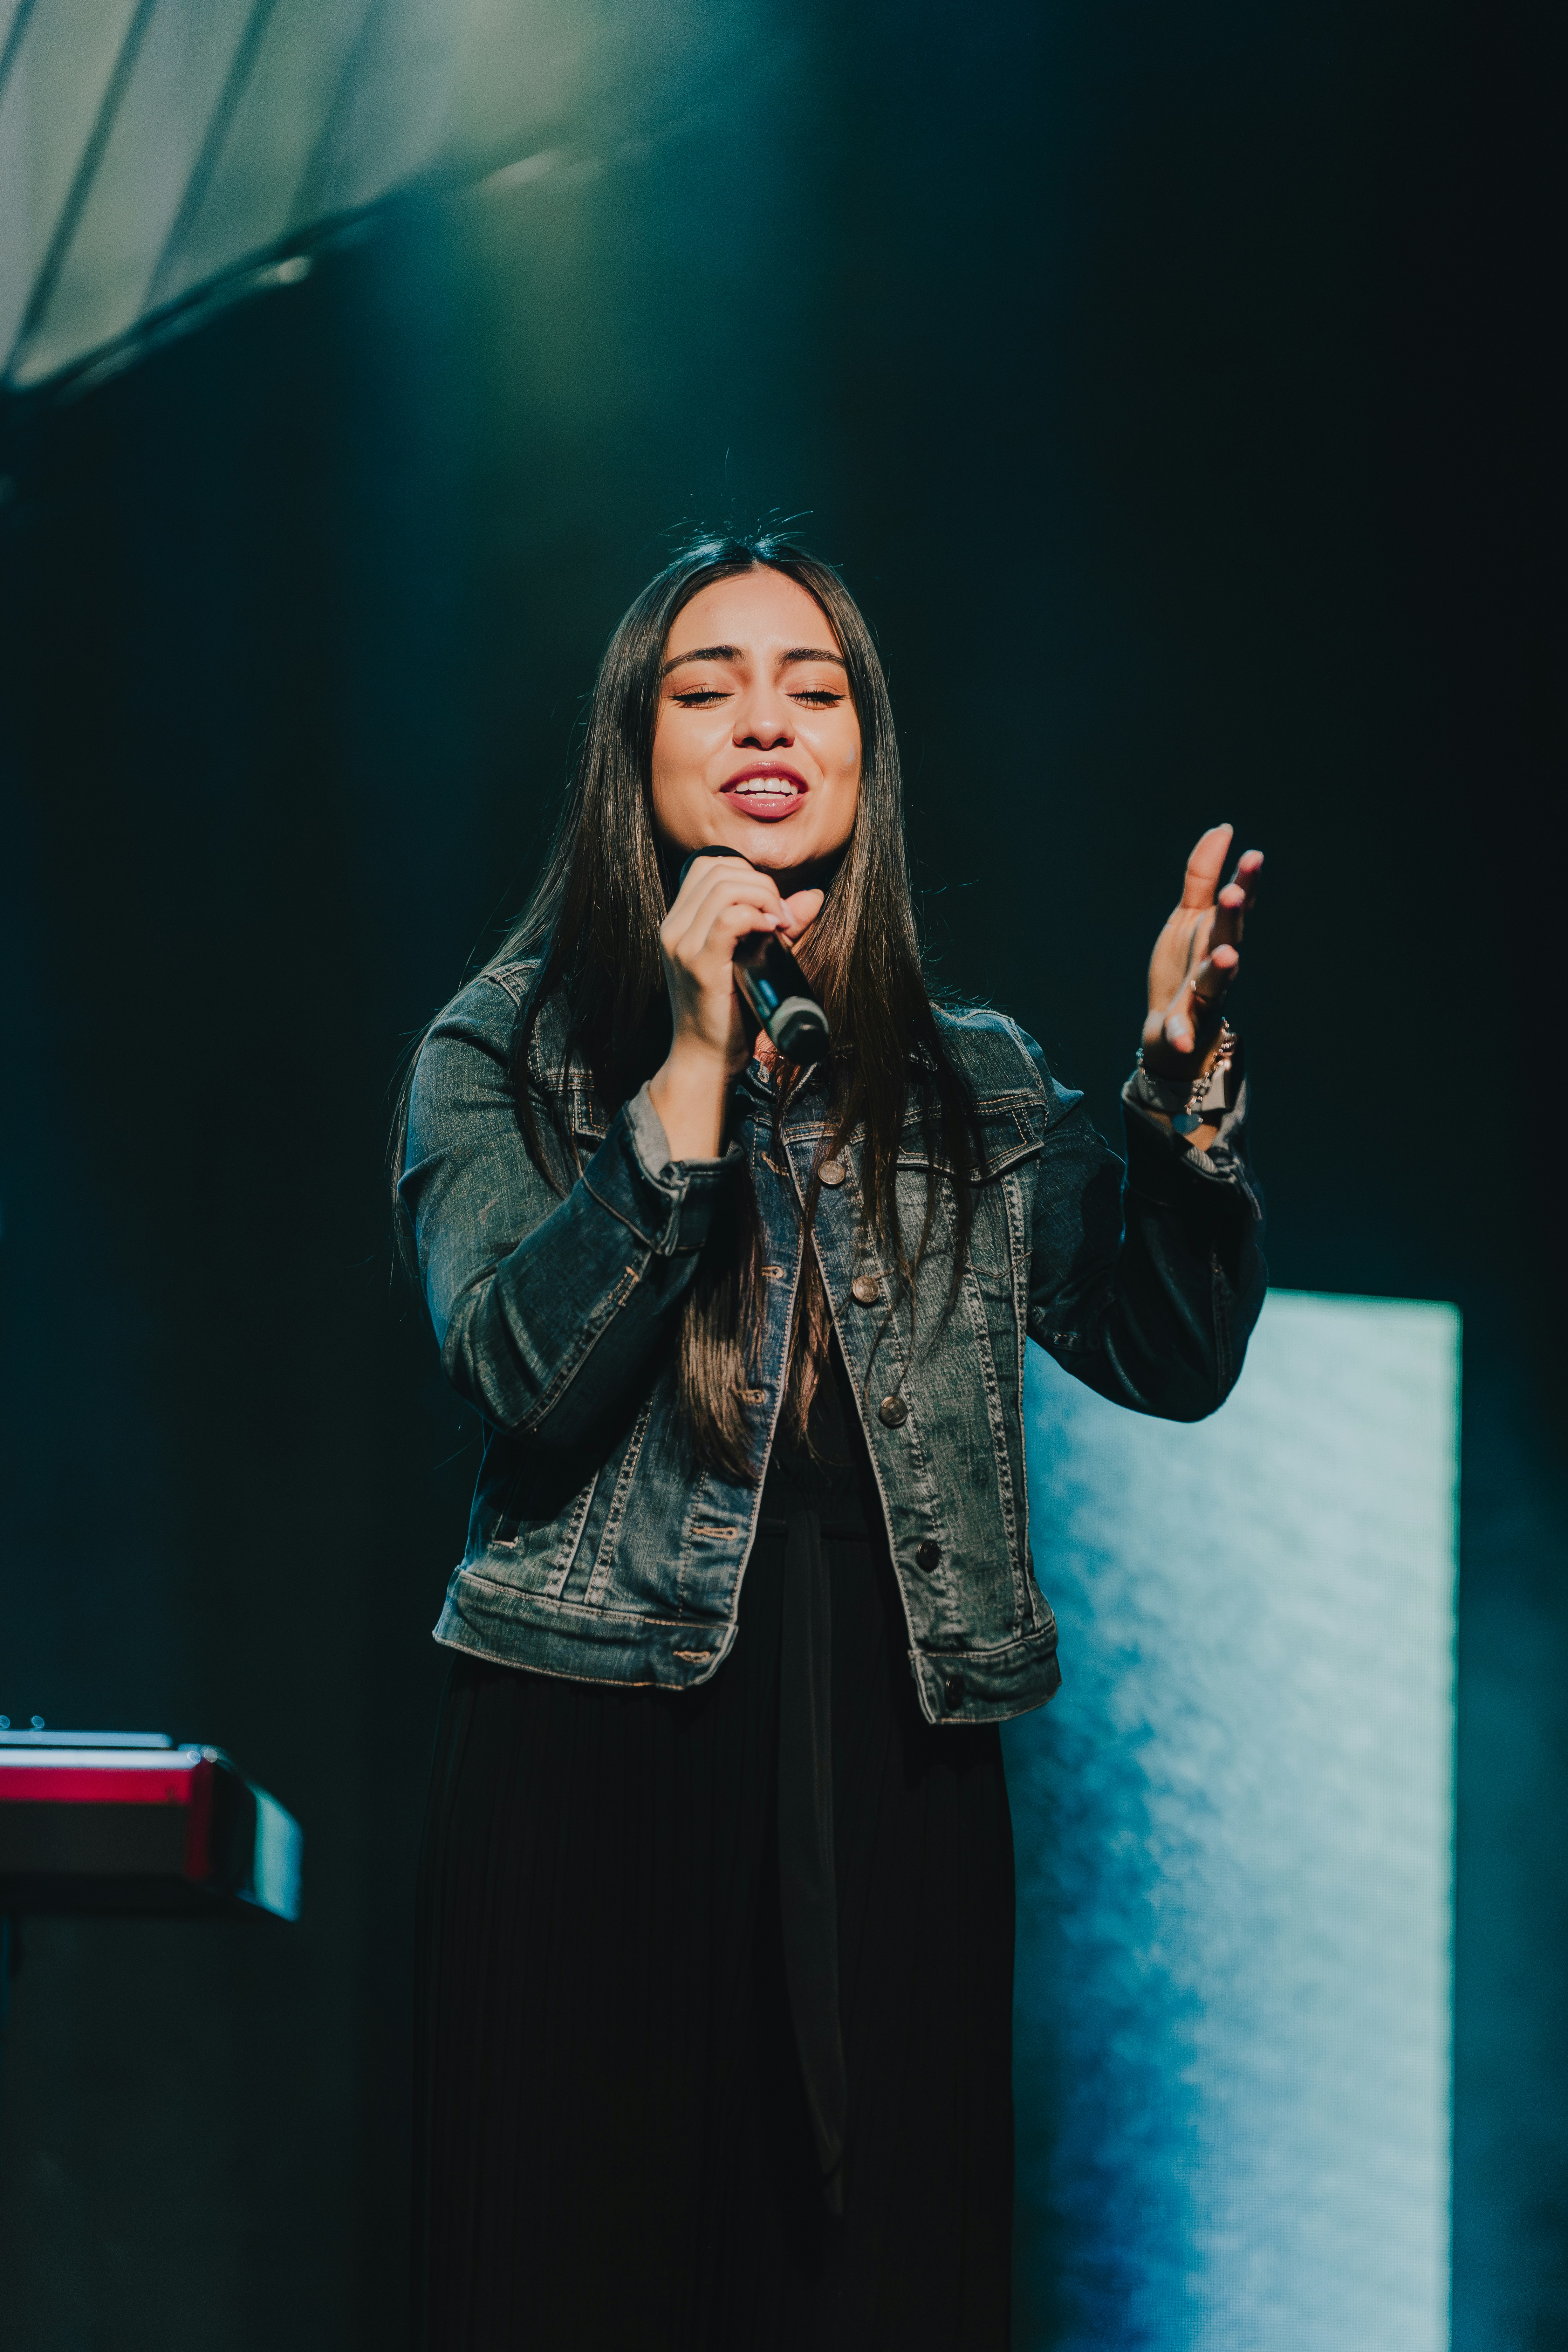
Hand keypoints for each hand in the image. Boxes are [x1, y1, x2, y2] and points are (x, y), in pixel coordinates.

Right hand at [648, 858, 823, 1158]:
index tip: (772, 908)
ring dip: (763, 897)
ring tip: (780, 926)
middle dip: (761, 884)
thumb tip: (812, 897)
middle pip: (718, 869)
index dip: (748, 876)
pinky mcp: (698, 964)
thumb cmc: (730, 1013)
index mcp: (680, 922)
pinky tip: (771, 933)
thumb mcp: (755, 959)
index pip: (710, 867)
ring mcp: (681, 944)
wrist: (706, 1059)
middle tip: (783, 919)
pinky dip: (757, 916)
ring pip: (725, 887)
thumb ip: (781, 926)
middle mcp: (673, 928)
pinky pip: (729, 919)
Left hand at [1142, 825, 1262, 1083]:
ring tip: (1226, 956)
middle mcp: (1217, 962)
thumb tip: (1223, 829)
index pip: (1237, 906)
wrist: (1171, 1029)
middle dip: (1231, 916)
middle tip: (1232, 893)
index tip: (1253, 855)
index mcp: (1218, 934)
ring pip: (1215, 982)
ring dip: (1221, 970)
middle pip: (1228, 937)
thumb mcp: (1189, 917)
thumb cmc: (1185, 967)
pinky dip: (1182, 1033)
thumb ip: (1203, 876)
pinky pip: (1184, 1029)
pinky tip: (1181, 1038)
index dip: (1246, 882)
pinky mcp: (1183, 1025)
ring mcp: (1204, 996)